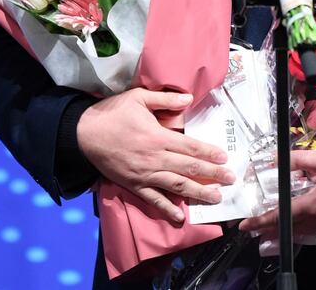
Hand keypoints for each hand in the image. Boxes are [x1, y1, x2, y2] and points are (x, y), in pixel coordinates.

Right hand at [76, 88, 234, 222]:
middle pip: (188, 168)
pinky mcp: (133, 185)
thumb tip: (189, 98)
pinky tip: (180, 217)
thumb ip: (165, 98)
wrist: (84, 134)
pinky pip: (153, 199)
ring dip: (197, 193)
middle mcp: (154, 158)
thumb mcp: (139, 98)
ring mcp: (144, 175)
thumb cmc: (113, 113)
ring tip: (216, 198)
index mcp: (157, 137)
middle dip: (212, 175)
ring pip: (176, 186)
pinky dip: (167, 209)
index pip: (190, 147)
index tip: (224, 158)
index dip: (209, 153)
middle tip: (230, 179)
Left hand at [238, 150, 315, 238]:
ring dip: (278, 230)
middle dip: (265, 229)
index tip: (245, 225)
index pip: (280, 216)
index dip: (260, 221)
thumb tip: (278, 158)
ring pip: (296, 232)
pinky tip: (291, 223)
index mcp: (313, 204)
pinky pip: (307, 231)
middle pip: (285, 229)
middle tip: (249, 227)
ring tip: (264, 226)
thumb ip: (300, 160)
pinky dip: (293, 230)